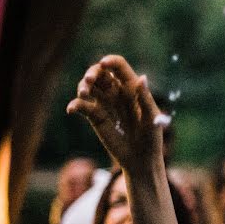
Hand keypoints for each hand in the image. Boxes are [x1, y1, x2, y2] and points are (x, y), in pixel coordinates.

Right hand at [66, 55, 163, 172]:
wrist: (141, 161)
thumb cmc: (152, 139)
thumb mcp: (152, 119)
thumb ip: (145, 99)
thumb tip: (142, 77)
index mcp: (133, 88)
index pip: (119, 67)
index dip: (110, 62)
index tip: (103, 64)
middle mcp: (117, 93)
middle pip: (100, 73)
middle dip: (92, 73)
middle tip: (89, 81)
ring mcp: (105, 104)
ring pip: (89, 86)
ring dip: (83, 86)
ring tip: (84, 94)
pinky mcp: (95, 117)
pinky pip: (82, 106)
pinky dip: (75, 105)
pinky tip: (72, 109)